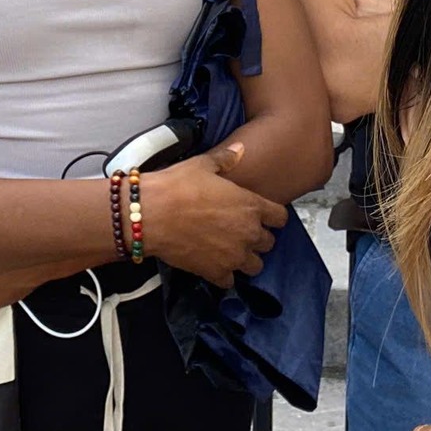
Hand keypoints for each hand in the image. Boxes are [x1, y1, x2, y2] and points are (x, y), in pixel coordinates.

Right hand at [137, 142, 288, 286]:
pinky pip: (230, 281)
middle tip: (240, 231)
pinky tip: (212, 264)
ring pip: (255, 266)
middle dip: (258, 238)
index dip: (272, 216)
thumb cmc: (178, 185)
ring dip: (245, 259)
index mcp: (251, 206)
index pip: (280, 217)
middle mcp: (248, 233)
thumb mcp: (203, 165)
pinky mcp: (216, 272)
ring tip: (230, 251)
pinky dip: (224, 274)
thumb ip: (226, 159)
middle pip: (269, 243)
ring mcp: (234, 256)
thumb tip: (239, 150)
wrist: (150, 214)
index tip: (262, 215)